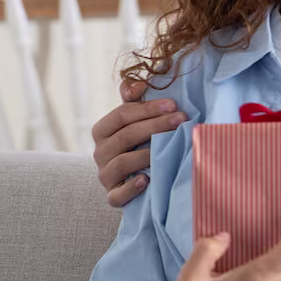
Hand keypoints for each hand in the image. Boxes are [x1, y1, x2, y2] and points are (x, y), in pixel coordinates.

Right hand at [91, 79, 188, 207]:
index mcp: (102, 130)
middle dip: (156, 126)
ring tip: (169, 146)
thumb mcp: (135, 119)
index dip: (148, 108)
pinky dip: (130, 189)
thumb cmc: (137, 142)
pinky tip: (146, 180)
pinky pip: (116, 195)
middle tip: (181, 119)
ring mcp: (105, 175)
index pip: (122, 114)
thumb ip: (134, 99)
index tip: (173, 104)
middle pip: (126, 136)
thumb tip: (139, 84)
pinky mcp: (112, 196)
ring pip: (122, 163)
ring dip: (147, 154)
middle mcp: (99, 152)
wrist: (134, 177)